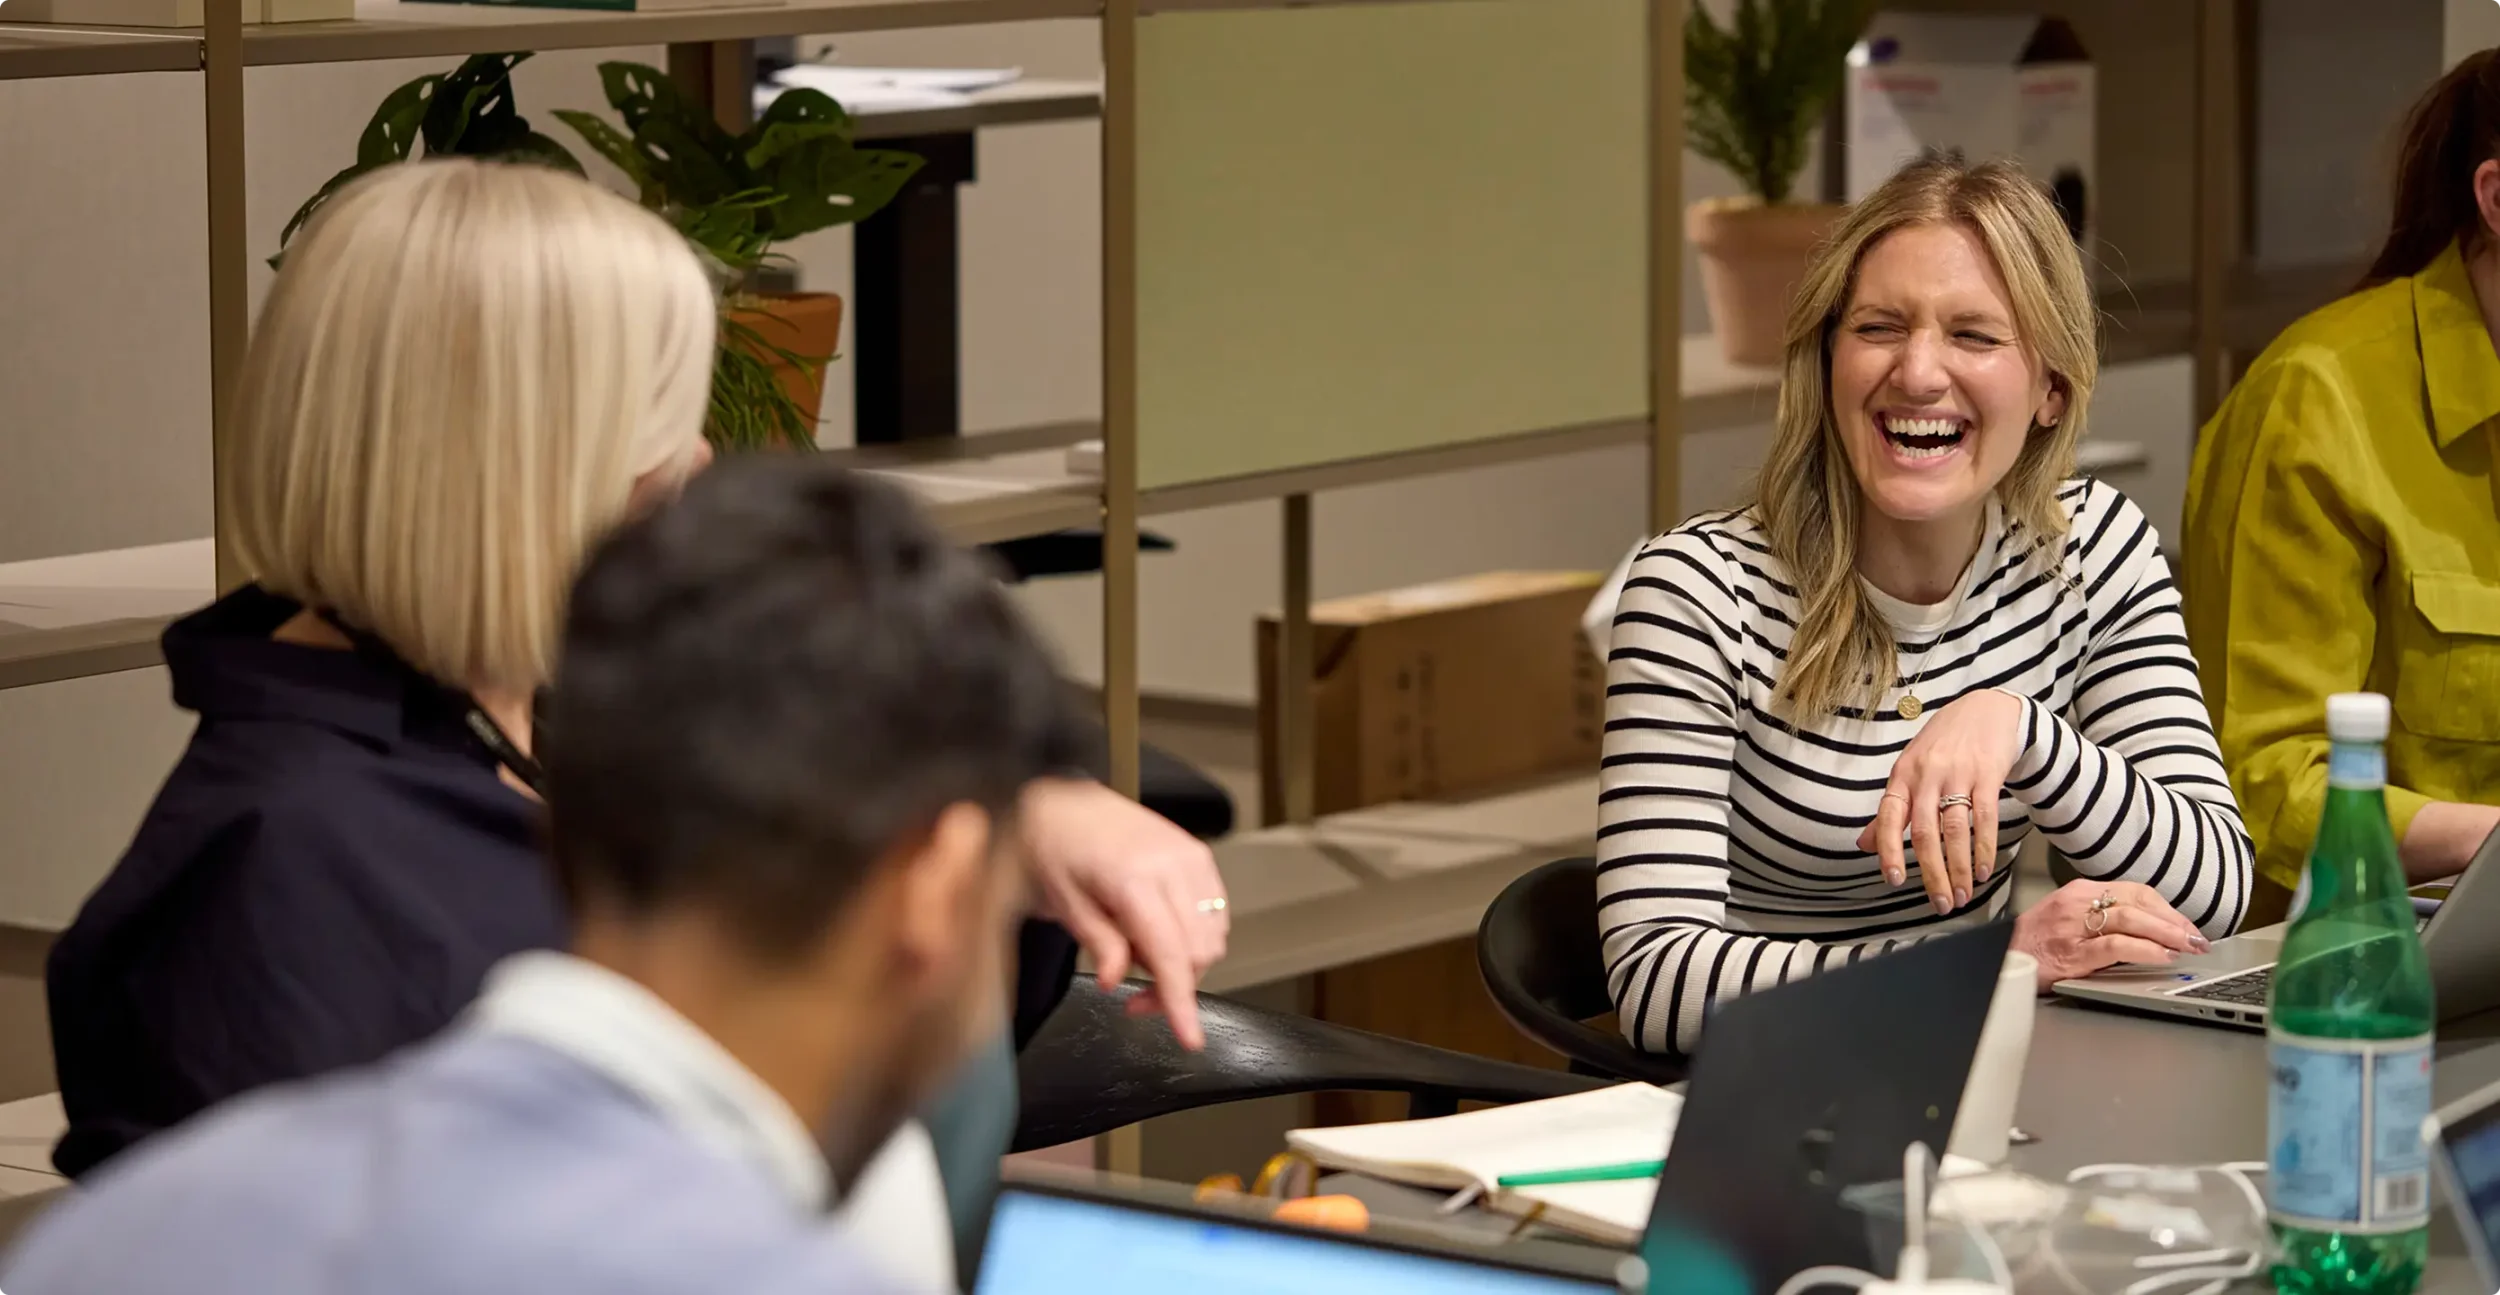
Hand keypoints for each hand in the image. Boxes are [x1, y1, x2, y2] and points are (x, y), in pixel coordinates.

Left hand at [1018, 778, 1228, 1049]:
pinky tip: (1158, 931)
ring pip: (1212, 937)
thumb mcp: (1061, 901)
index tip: (1190, 1038)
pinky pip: (1215, 913)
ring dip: (1183, 962)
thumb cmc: (1054, 845)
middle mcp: (1172, 865)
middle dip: (1172, 986)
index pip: (1170, 955)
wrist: (1064, 801)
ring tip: (1138, 952)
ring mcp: (1191, 857)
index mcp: (1133, 878)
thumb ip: (1097, 943)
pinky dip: (1193, 936)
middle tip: (1131, 995)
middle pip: (1198, 953)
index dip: (1181, 1002)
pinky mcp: (1198, 855)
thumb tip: (1114, 981)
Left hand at [1855, 688, 2025, 915]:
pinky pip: (1985, 817)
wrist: (1986, 709)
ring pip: (1955, 829)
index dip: (1888, 850)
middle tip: (1941, 904)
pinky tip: (1983, 870)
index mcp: (1902, 777)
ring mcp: (1957, 774)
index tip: (1893, 880)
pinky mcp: (1987, 774)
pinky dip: (1984, 848)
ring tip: (1962, 894)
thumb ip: (1891, 810)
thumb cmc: (1942, 745)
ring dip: (1959, 868)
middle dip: (1931, 873)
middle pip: (1924, 832)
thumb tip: (1863, 845)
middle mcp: (1926, 776)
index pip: (1888, 817)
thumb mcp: (1910, 771)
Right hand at [2014, 879, 2209, 985]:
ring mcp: (2073, 927)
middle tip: (2198, 938)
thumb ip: (2103, 920)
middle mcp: (2077, 903)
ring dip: (2167, 933)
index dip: (2167, 908)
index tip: (2186, 925)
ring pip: (2130, 919)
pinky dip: (2144, 950)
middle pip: (2137, 902)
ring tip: (2188, 946)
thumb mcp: (2069, 920)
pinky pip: (2115, 946)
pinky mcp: (2071, 953)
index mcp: (2079, 891)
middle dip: (2174, 920)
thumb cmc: (2033, 944)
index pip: (2135, 891)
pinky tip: (2162, 957)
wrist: (1996, 960)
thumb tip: (2148, 931)